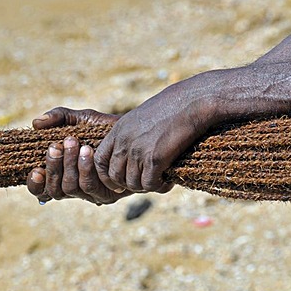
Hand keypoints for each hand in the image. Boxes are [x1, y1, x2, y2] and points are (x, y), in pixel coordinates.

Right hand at [26, 107, 132, 204]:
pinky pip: (91, 187)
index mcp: (63, 175)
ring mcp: (91, 194)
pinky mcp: (107, 195)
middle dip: (53, 167)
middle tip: (56, 146)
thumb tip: (36, 123)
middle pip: (55, 190)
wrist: (134, 134)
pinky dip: (86, 168)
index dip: (35, 184)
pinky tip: (88, 150)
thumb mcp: (80, 119)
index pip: (42, 190)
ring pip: (71, 188)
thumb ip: (59, 118)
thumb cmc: (104, 129)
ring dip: (69, 165)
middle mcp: (75, 188)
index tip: (35, 169)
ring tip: (73, 143)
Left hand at [94, 76, 215, 192]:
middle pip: (115, 176)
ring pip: (133, 184)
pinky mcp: (154, 159)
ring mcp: (138, 151)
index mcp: (118, 131)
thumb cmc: (170, 108)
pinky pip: (149, 184)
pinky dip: (159, 187)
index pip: (100, 161)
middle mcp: (124, 142)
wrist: (190, 102)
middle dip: (128, 185)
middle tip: (144, 183)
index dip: (107, 176)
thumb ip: (130, 135)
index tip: (119, 182)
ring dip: (146, 187)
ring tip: (159, 182)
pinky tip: (168, 182)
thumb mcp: (140, 118)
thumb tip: (129, 154)